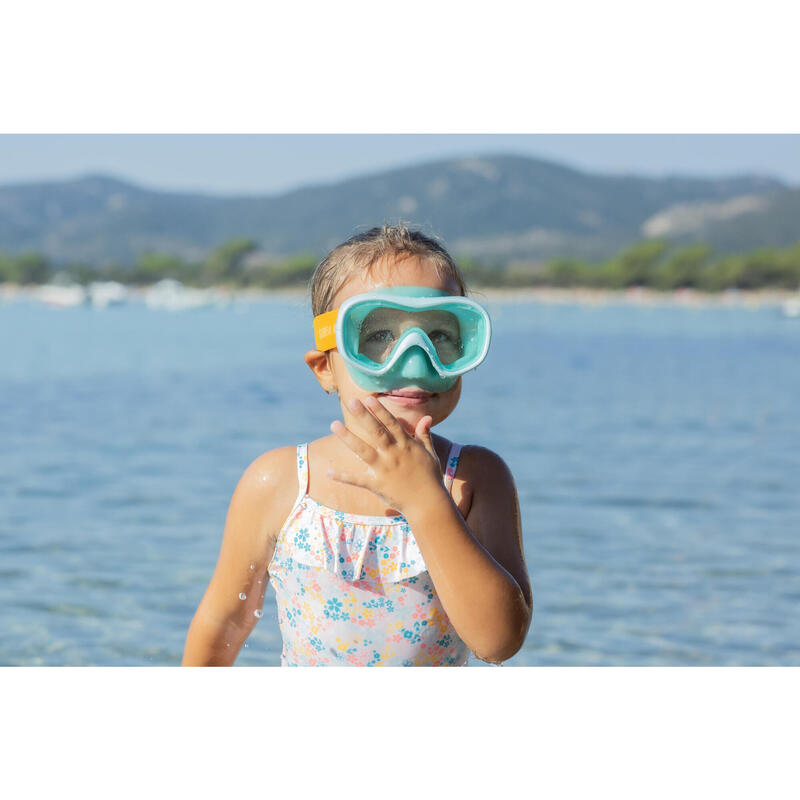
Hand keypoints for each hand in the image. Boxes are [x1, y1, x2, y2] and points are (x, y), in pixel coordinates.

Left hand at [327, 396, 445, 514]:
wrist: (429, 504)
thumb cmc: (431, 477)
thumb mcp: (429, 453)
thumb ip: (424, 435)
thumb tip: (426, 417)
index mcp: (406, 445)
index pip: (391, 423)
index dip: (380, 410)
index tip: (369, 398)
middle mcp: (394, 454)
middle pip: (376, 432)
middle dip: (363, 416)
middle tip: (351, 401)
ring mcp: (385, 469)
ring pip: (363, 450)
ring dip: (348, 437)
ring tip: (334, 424)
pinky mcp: (378, 485)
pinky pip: (358, 480)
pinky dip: (344, 477)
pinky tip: (329, 472)